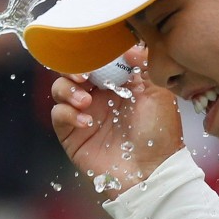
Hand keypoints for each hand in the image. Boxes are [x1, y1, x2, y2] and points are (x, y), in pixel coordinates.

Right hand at [50, 46, 184, 197]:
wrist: (152, 172)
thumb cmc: (160, 133)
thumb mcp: (159, 93)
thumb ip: (144, 65)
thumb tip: (127, 46)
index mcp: (120, 83)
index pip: (98, 59)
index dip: (92, 54)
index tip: (94, 53)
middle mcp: (100, 96)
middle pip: (74, 70)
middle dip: (74, 68)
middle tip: (83, 76)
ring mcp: (85, 114)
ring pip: (60, 89)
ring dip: (67, 89)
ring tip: (85, 101)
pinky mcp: (73, 134)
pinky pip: (58, 115)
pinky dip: (66, 113)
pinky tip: (86, 120)